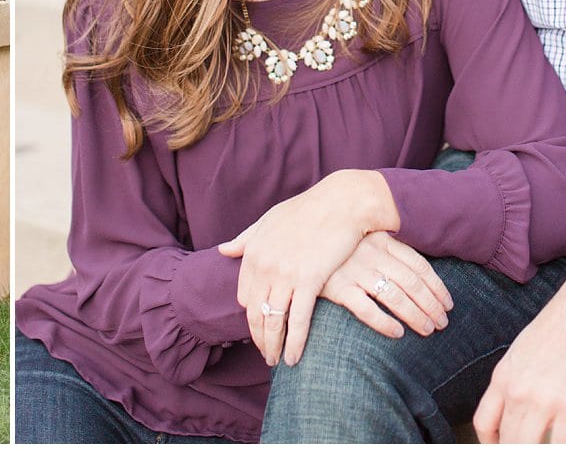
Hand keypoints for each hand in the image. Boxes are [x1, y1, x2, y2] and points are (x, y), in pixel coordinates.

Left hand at [218, 170, 397, 367]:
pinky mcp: (309, 281)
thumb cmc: (307, 210)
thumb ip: (246, 239)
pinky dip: (295, 343)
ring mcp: (285, 274)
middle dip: (259, 338)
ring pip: (273, 322)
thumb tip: (224, 250)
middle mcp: (264, 265)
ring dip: (273, 347)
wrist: (340, 203)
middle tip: (265, 355)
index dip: (253, 317)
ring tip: (277, 362)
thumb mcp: (269, 220)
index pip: (245, 297)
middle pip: (255, 314)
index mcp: (253, 252)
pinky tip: (294, 358)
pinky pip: (298, 321)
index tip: (260, 328)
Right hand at [320, 231, 451, 340]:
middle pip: (411, 283)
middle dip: (431, 305)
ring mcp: (353, 270)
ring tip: (427, 330)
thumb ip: (388, 249)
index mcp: (381, 239)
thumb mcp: (364, 237)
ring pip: (394, 297)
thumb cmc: (336, 243)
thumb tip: (420, 272)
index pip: (419, 266)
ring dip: (415, 316)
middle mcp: (370, 253)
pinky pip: (366, 309)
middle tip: (442, 323)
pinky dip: (385, 322)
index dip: (437, 287)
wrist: (295, 242)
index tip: (448, 304)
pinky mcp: (337, 287)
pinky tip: (397, 333)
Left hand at [473, 260, 565, 442]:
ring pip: (529, 447)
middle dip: (516, 448)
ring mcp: (544, 402)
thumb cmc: (555, 330)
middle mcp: (517, 393)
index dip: (489, 444)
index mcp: (502, 379)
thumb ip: (513, 383)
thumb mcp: (519, 354)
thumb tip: (512, 407)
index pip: (483, 423)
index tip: (500, 446)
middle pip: (507, 441)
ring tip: (550, 445)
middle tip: (529, 446)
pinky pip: (562, 446)